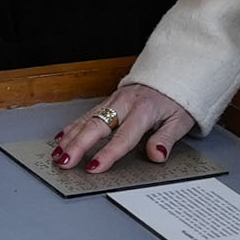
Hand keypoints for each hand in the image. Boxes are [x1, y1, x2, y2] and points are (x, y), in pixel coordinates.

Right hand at [51, 80, 196, 173]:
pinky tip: (61, 138)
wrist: (173, 73)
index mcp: (144, 110)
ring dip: (70, 137)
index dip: (108, 153)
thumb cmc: (177, 100)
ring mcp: (114, 101)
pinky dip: (72, 126)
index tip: (95, 167)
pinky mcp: (108, 100)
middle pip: (97, 126)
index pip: (124, 136)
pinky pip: (87, 114)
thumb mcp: (181, 120)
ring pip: (87, 119)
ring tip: (58, 154)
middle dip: (78, 145)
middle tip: (65, 161)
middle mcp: (125, 104)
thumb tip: (157, 155)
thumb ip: (167, 139)